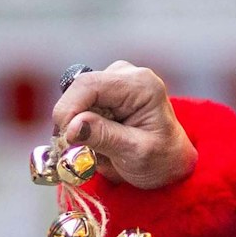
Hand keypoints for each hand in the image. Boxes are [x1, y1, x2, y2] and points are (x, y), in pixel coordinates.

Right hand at [50, 61, 197, 188]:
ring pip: (75, 101)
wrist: (171, 162)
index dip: (69, 110)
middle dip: (71, 123)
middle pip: (78, 91)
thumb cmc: (162, 158)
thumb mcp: (137, 153)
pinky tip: (97, 141)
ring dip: (76, 128)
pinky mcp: (103, 93)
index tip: (65, 140)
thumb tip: (72, 127)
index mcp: (140, 84)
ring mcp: (113, 81)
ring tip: (98, 150)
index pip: (89, 85)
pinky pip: (78, 108)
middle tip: (77, 152)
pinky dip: (80, 127)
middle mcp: (125, 74)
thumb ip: (105, 137)